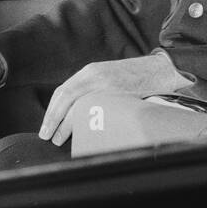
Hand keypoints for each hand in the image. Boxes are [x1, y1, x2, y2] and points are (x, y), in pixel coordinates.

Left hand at [39, 54, 188, 146]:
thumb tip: (74, 112)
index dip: (52, 109)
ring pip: (77, 105)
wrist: (159, 69)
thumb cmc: (135, 77)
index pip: (63, 91)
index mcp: (90, 71)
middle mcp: (94, 75)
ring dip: (65, 124)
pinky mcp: (117, 94)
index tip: (46, 124)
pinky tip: (79, 133)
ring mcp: (105, 85)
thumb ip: (92, 89)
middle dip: (53, 118)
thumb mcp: (108, 77)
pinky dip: (84, 123)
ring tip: (58, 138)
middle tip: (47, 135)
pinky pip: (94, 110)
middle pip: (65, 97)